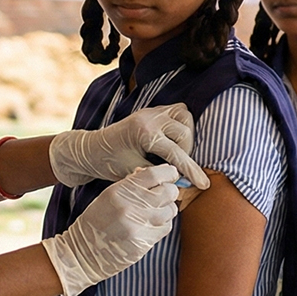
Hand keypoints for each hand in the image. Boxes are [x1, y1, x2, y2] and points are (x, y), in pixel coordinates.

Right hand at [42, 165, 179, 295]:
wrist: (82, 253)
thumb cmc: (95, 223)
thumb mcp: (108, 196)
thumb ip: (132, 185)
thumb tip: (158, 175)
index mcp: (120, 191)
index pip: (155, 174)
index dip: (169, 173)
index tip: (171, 175)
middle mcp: (130, 206)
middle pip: (168, 192)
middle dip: (170, 192)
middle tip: (164, 195)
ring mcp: (138, 226)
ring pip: (170, 211)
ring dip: (166, 210)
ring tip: (155, 212)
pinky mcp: (144, 243)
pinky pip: (165, 228)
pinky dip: (162, 225)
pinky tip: (151, 225)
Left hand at [49, 104, 209, 189]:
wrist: (92, 149)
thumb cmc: (109, 163)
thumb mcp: (134, 174)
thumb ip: (159, 176)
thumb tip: (184, 183)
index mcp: (143, 133)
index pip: (176, 154)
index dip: (192, 172)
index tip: (204, 185)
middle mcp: (150, 118)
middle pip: (185, 134)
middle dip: (186, 154)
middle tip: (178, 170)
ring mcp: (152, 111)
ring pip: (186, 119)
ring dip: (187, 138)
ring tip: (178, 155)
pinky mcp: (154, 110)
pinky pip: (179, 112)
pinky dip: (183, 126)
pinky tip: (176, 142)